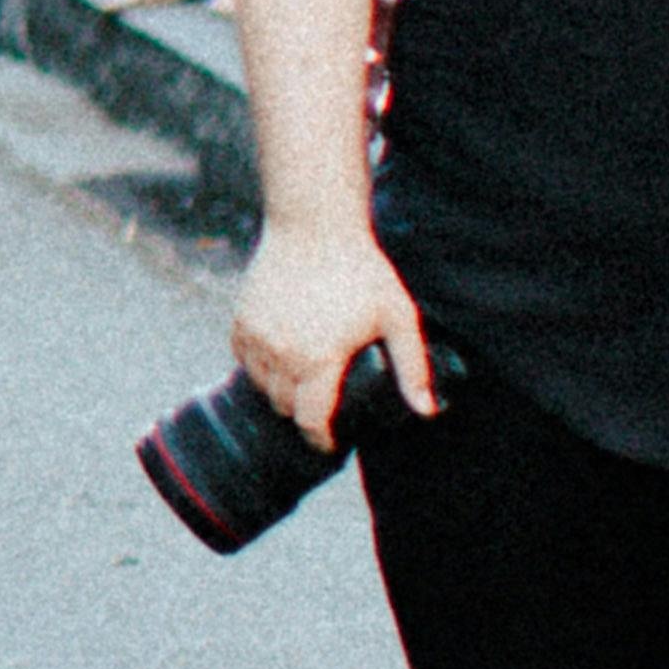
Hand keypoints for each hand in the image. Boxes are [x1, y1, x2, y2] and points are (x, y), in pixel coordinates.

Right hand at [227, 219, 440, 451]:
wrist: (314, 225)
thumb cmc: (361, 271)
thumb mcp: (398, 318)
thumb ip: (413, 369)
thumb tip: (427, 412)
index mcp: (318, 360)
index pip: (310, 420)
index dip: (320, 439)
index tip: (328, 443)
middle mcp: (280, 354)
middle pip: (284, 406)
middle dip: (303, 413)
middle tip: (322, 407)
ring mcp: (255, 336)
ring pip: (261, 385)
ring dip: (280, 391)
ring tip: (303, 384)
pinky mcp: (241, 319)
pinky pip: (243, 359)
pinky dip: (259, 366)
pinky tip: (280, 357)